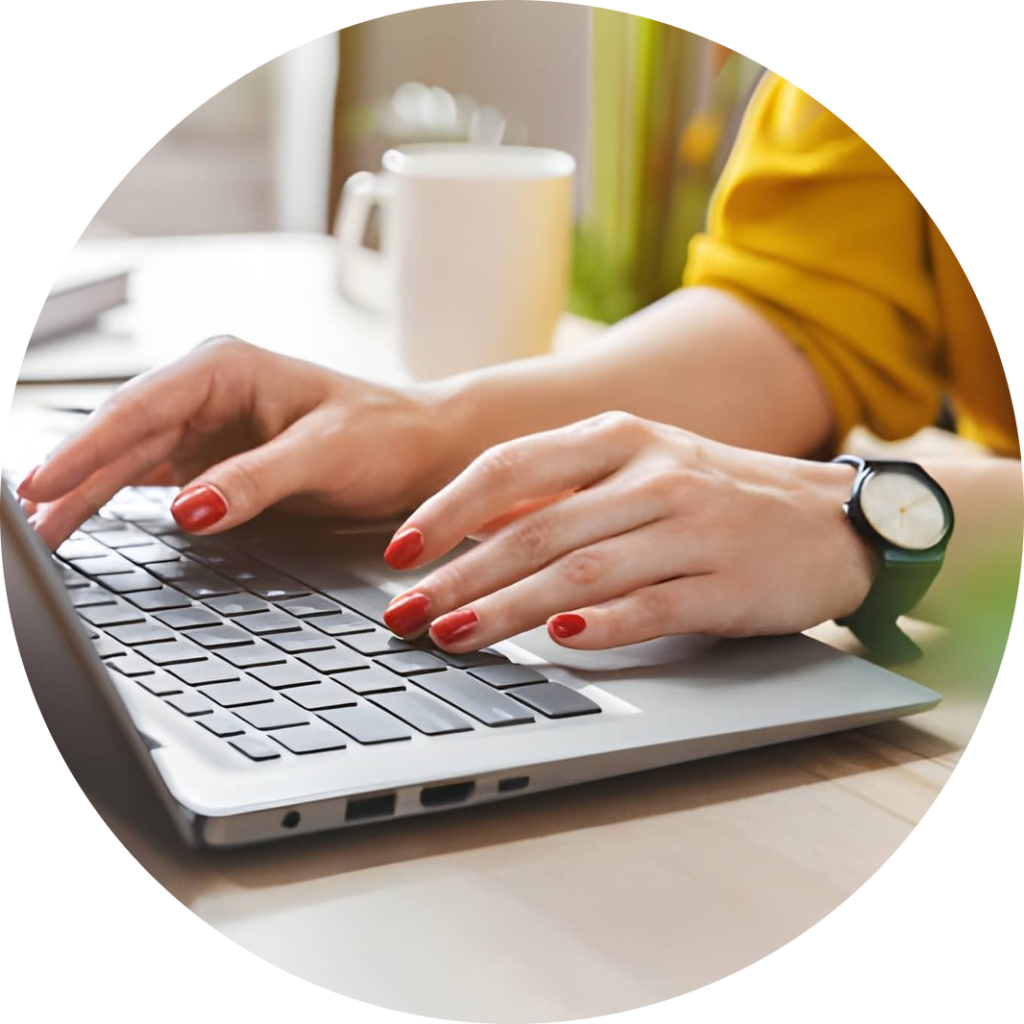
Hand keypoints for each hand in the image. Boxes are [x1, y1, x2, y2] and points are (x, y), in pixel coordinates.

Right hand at [18, 337, 454, 548]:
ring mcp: (210, 426)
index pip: (139, 409)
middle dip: (73, 477)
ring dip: (88, 492)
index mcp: (227, 369)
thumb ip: (255, 480)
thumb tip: (188, 509)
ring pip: (131, 460)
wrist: (423, 450)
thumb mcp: (323, 455)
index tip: (43, 483)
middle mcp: (209, 393)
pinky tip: (89, 518)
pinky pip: (155, 478)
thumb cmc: (385, 435)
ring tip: (47, 530)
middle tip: (31, 525)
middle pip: (123, 436)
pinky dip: (120, 498)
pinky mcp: (218, 459)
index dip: (86, 448)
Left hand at [381, 412, 876, 649]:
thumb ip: (561, 490)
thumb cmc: (715, 494)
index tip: (398, 554)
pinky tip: (558, 643)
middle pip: (533, 528)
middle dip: (457, 576)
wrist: (829, 518)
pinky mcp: (726, 582)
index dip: (445, 510)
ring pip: (580, 572)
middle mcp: (650, 476)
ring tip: (453, 635)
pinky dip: (602, 626)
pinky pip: (652, 605)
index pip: (509, 466)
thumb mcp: (638, 467)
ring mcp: (691, 528)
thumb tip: (470, 527)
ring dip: (508, 608)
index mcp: (617, 438)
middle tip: (403, 615)